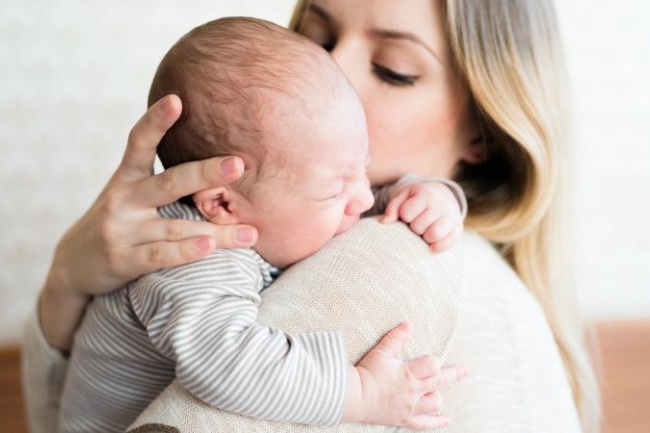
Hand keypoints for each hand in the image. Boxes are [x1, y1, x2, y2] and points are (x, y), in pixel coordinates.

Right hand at [40, 95, 258, 349]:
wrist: (74, 267)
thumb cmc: (119, 225)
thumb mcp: (129, 196)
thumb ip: (163, 181)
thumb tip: (217, 166)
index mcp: (126, 178)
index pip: (139, 143)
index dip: (156, 120)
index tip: (177, 99)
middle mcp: (122, 199)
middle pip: (169, 183)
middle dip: (205, 173)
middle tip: (238, 165)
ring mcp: (122, 230)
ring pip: (176, 226)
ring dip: (217, 231)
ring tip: (250, 233)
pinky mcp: (123, 260)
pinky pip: (160, 254)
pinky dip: (186, 251)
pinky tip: (209, 247)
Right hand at [342, 322, 467, 428]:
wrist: (354, 397)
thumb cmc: (367, 373)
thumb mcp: (380, 352)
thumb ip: (396, 338)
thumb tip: (408, 324)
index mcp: (409, 374)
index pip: (433, 365)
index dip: (434, 361)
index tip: (430, 360)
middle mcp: (413, 391)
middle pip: (440, 382)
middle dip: (454, 374)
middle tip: (466, 370)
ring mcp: (410, 407)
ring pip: (435, 403)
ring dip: (439, 396)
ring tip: (438, 391)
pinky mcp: (405, 419)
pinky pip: (425, 424)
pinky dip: (437, 422)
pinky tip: (446, 420)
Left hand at [383, 182, 463, 252]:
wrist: (443, 195)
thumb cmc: (417, 199)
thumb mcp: (404, 197)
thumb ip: (392, 207)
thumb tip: (385, 222)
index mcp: (425, 194)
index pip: (407, 213)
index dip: (404, 217)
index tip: (408, 215)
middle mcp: (440, 204)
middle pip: (418, 226)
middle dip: (414, 228)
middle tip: (417, 224)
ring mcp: (451, 216)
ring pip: (433, 235)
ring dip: (425, 237)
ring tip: (424, 232)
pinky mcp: (458, 228)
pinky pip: (447, 243)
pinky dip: (437, 247)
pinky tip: (431, 245)